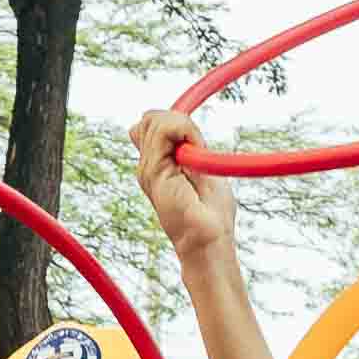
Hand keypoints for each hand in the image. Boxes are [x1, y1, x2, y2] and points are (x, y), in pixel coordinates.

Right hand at [127, 104, 230, 261]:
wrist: (208, 241)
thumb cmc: (211, 213)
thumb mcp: (202, 168)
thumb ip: (189, 146)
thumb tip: (177, 122)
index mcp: (157, 165)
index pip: (150, 123)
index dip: (174, 122)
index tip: (197, 143)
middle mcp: (147, 166)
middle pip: (150, 118)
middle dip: (178, 121)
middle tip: (198, 149)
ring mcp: (147, 169)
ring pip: (155, 119)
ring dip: (184, 127)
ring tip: (198, 155)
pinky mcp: (153, 172)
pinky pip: (164, 130)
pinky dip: (185, 131)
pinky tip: (195, 152)